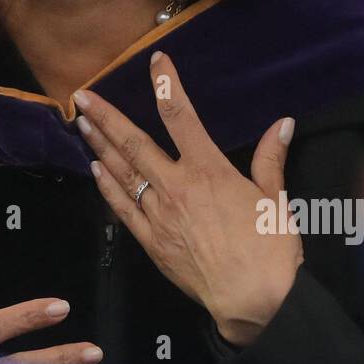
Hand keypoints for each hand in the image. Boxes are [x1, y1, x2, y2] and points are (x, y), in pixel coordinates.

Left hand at [73, 51, 301, 347]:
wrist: (253, 301)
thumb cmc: (270, 251)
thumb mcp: (275, 199)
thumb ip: (271, 159)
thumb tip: (282, 123)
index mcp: (208, 170)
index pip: (181, 115)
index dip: (167, 84)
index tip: (156, 61)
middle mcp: (176, 187)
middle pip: (134, 143)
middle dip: (106, 116)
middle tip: (82, 95)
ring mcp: (159, 215)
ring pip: (121, 172)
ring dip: (99, 145)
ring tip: (81, 123)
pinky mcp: (152, 242)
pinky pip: (122, 209)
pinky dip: (107, 186)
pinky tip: (95, 170)